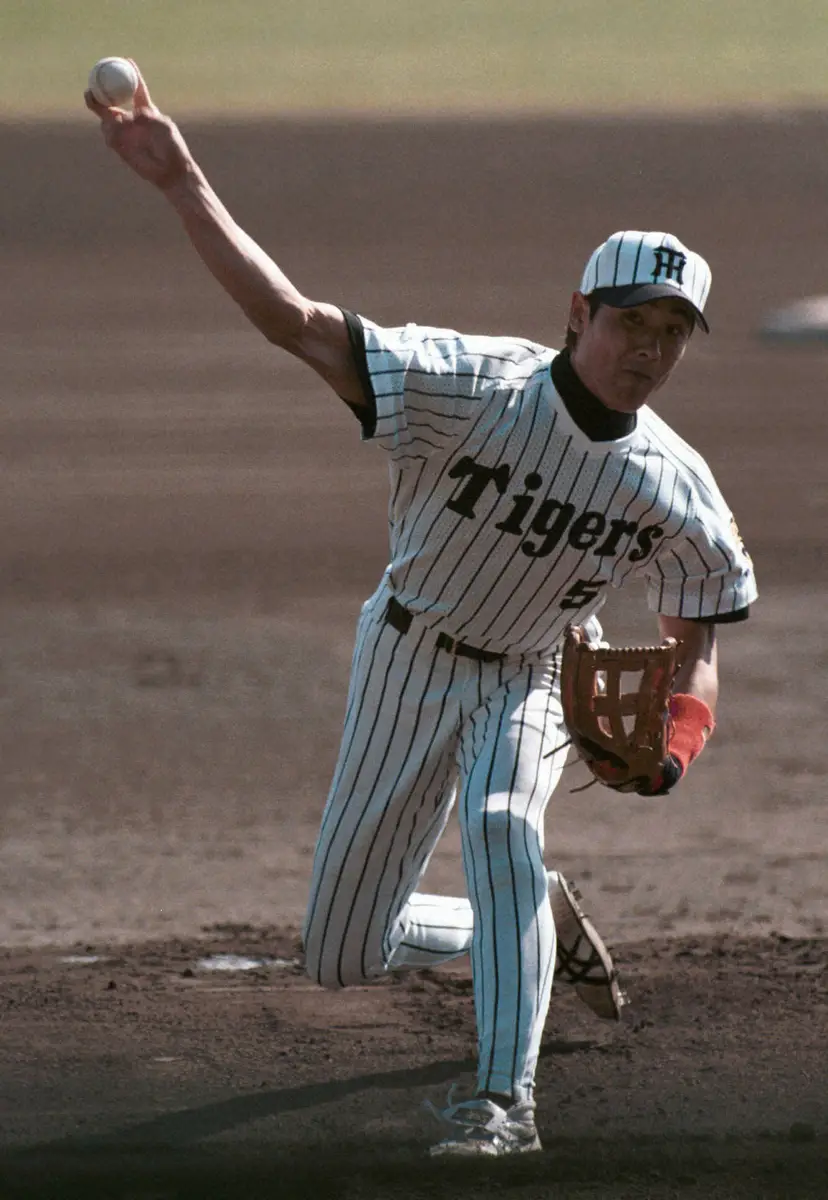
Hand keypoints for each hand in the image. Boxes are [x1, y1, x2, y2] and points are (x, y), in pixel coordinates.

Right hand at [84, 61, 192, 192]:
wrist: (170, 171)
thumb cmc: (171, 147)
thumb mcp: (162, 126)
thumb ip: (146, 116)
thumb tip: (128, 116)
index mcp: (145, 108)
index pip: (136, 88)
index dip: (131, 74)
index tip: (126, 60)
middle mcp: (132, 117)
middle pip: (111, 99)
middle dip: (99, 90)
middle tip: (92, 87)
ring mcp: (124, 131)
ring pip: (106, 116)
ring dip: (103, 113)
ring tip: (110, 117)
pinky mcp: (119, 146)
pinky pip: (108, 135)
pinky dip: (109, 132)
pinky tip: (115, 134)